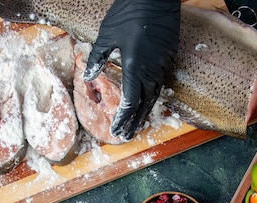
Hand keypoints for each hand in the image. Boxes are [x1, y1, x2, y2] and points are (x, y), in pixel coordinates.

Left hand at [84, 0, 180, 139]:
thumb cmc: (129, 12)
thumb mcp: (107, 35)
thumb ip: (97, 58)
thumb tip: (87, 77)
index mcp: (135, 67)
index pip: (129, 101)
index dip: (122, 118)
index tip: (115, 130)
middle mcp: (151, 70)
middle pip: (143, 105)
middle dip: (133, 122)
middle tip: (125, 136)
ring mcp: (163, 65)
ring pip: (154, 96)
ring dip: (144, 113)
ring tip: (136, 126)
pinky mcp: (169, 57)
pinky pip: (161, 84)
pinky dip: (152, 97)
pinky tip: (147, 103)